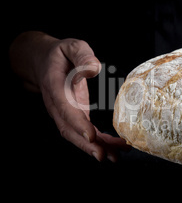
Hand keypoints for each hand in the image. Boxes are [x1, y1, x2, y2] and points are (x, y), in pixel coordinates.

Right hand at [10, 32, 128, 161]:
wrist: (44, 61)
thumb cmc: (62, 54)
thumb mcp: (72, 47)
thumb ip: (82, 56)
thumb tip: (94, 69)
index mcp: (55, 87)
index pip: (65, 109)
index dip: (77, 124)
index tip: (91, 136)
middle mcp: (58, 105)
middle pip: (69, 129)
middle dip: (86, 145)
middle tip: (103, 155)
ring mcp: (65, 113)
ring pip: (78, 136)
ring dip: (96, 148)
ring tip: (115, 156)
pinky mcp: (75, 115)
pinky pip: (86, 132)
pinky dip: (100, 142)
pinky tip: (116, 147)